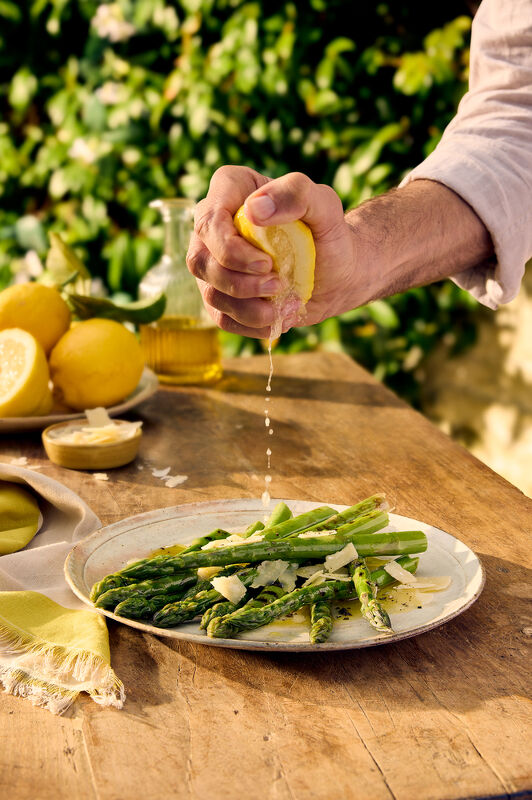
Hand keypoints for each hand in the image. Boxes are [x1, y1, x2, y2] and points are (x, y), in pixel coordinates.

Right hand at [187, 166, 357, 337]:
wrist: (338, 271)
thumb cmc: (328, 232)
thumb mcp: (325, 205)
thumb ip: (295, 193)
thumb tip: (254, 210)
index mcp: (230, 190)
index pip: (208, 220)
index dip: (230, 249)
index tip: (268, 262)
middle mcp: (213, 227)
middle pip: (199, 262)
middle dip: (239, 283)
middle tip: (279, 284)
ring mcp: (214, 264)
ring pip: (210, 293)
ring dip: (249, 308)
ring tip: (284, 304)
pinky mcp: (223, 296)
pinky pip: (222, 318)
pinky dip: (252, 324)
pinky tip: (277, 318)